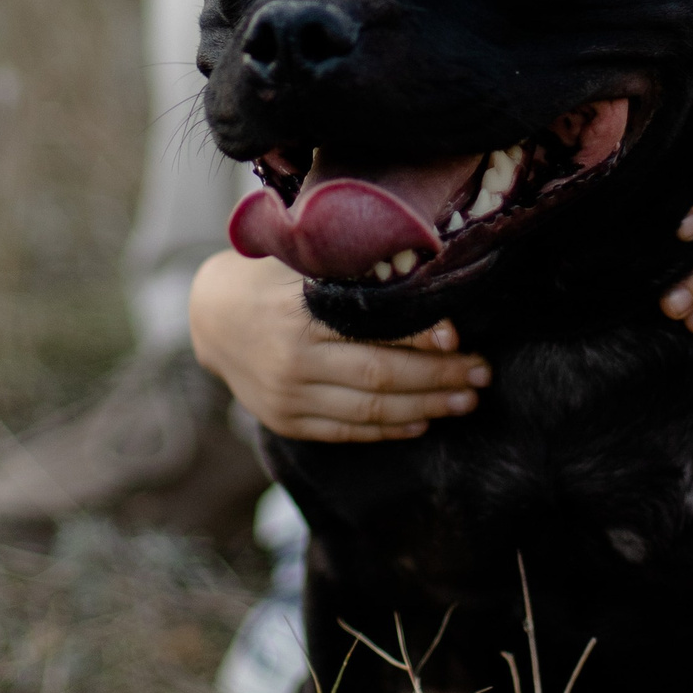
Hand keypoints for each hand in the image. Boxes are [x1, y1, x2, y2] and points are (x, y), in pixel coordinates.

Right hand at [187, 250, 490, 440]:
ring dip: (426, 407)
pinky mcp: (286, 421)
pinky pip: (346, 431)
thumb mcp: (299, 261)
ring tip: (466, 400)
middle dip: (439, 378)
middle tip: (481, 374)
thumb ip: (347, 268)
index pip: (372, 333)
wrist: (210, 317)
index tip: (459, 338)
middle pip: (380, 379)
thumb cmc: (268, 278)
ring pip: (369, 411)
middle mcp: (292, 363)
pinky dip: (388, 429)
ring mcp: (288, 398)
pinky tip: (422, 420)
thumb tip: (417, 267)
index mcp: (298, 317)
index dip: (420, 338)